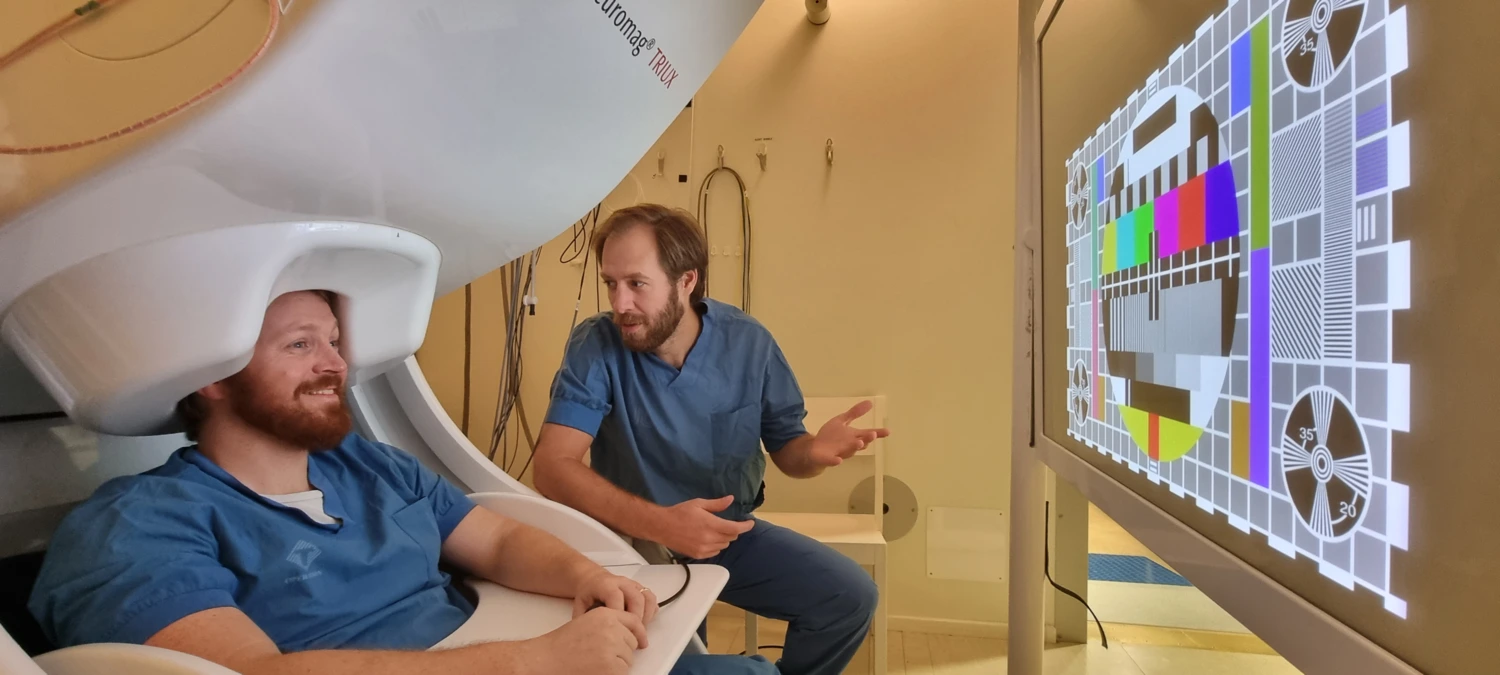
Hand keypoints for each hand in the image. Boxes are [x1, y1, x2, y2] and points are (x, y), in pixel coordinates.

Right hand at [521, 607, 646, 674]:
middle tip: (599, 655)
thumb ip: (610, 625)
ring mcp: (613, 646)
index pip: (633, 621)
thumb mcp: (587, 622)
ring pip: (628, 659)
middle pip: (632, 642)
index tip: (642, 641)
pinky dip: (613, 674)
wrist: (545, 658)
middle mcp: (611, 627)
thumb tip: (632, 638)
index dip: (639, 633)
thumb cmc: (562, 644)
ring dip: (617, 664)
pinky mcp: (612, 666)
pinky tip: (596, 669)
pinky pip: (623, 672)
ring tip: (594, 662)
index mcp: (605, 614)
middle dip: (622, 651)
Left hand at [572, 571, 658, 627]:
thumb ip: (584, 618)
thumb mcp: (580, 605)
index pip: (616, 597)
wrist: (593, 579)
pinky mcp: (640, 588)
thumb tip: (590, 635)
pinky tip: (643, 623)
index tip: (618, 631)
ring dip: (646, 617)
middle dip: (636, 619)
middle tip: (632, 636)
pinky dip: (650, 612)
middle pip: (636, 598)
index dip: (619, 614)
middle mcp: (622, 582)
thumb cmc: (588, 594)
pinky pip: (651, 599)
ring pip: (647, 598)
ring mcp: (633, 584)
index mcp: (605, 585)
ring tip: (639, 632)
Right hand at [652, 495, 754, 558]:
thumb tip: (731, 500)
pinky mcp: (698, 555)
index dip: (745, 526)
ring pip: (724, 545)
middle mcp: (709, 539)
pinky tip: (709, 539)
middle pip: (731, 537)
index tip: (750, 523)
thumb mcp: (699, 504)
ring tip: (716, 530)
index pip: (735, 528)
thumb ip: (717, 504)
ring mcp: (703, 549)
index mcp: (710, 524)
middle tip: (728, 523)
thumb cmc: (680, 512)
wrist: (662, 526)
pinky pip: (715, 552)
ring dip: (724, 538)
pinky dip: (716, 545)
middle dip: (733, 530)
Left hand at [807, 400, 890, 467]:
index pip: (867, 434)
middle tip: (873, 434)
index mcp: (853, 436)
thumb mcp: (842, 421)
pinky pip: (832, 461)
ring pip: (849, 451)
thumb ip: (855, 413)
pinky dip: (835, 461)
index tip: (888, 431)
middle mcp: (849, 445)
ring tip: (860, 442)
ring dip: (854, 447)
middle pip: (860, 442)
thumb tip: (870, 402)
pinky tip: (838, 460)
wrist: (814, 450)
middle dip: (867, 439)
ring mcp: (839, 453)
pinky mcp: (827, 459)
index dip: (878, 433)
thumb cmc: (831, 437)